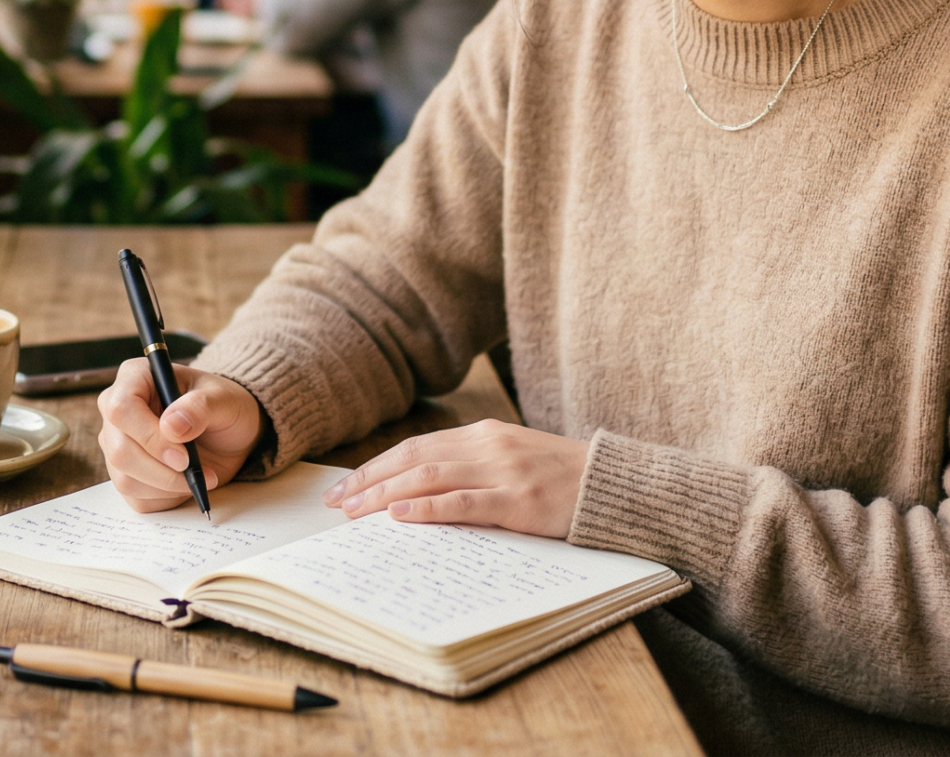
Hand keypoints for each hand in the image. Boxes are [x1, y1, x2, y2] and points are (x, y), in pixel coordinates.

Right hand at [96, 361, 264, 511]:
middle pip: (119, 450)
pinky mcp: (127, 474)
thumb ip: (200, 407)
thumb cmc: (222, 406)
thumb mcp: (223, 399)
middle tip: (193, 469)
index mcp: (135, 378)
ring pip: (125, 479)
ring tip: (199, 475)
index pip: (120, 408)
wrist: (228, 433)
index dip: (149, 436)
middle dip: (160, 469)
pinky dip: (166, 497)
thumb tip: (171, 426)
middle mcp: (117, 411)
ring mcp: (117, 444)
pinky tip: (186, 483)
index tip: (183, 455)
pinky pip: (136, 499)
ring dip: (167, 485)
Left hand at [321, 419, 588, 537]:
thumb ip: (472, 467)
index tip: (345, 486)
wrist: (614, 485)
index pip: (416, 447)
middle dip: (369, 480)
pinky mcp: (519, 500)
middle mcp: (488, 446)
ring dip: (385, 494)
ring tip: (354, 511)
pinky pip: (464, 502)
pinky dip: (428, 507)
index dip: (376, 466)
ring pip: (429, 477)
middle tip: (335, 502)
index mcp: (484, 434)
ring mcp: (504, 472)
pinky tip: (401, 515)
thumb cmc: (563, 478)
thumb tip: (419, 491)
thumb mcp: (513, 460)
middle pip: (413, 458)